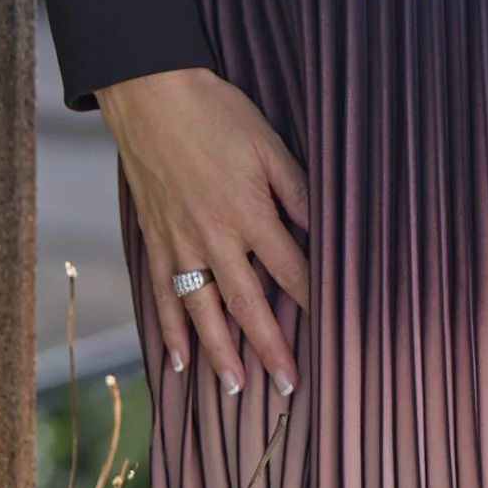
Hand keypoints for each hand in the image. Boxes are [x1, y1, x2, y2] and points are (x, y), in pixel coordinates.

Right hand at [95, 65, 309, 398]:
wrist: (153, 98)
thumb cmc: (218, 115)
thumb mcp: (270, 145)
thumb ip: (299, 191)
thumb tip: (326, 227)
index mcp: (251, 213)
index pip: (292, 269)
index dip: (315, 301)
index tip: (335, 332)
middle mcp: (215, 237)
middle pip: (249, 303)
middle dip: (270, 347)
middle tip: (288, 387)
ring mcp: (180, 243)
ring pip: (202, 310)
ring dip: (219, 353)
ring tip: (234, 390)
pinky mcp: (155, 239)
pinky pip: (162, 294)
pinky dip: (170, 329)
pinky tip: (179, 360)